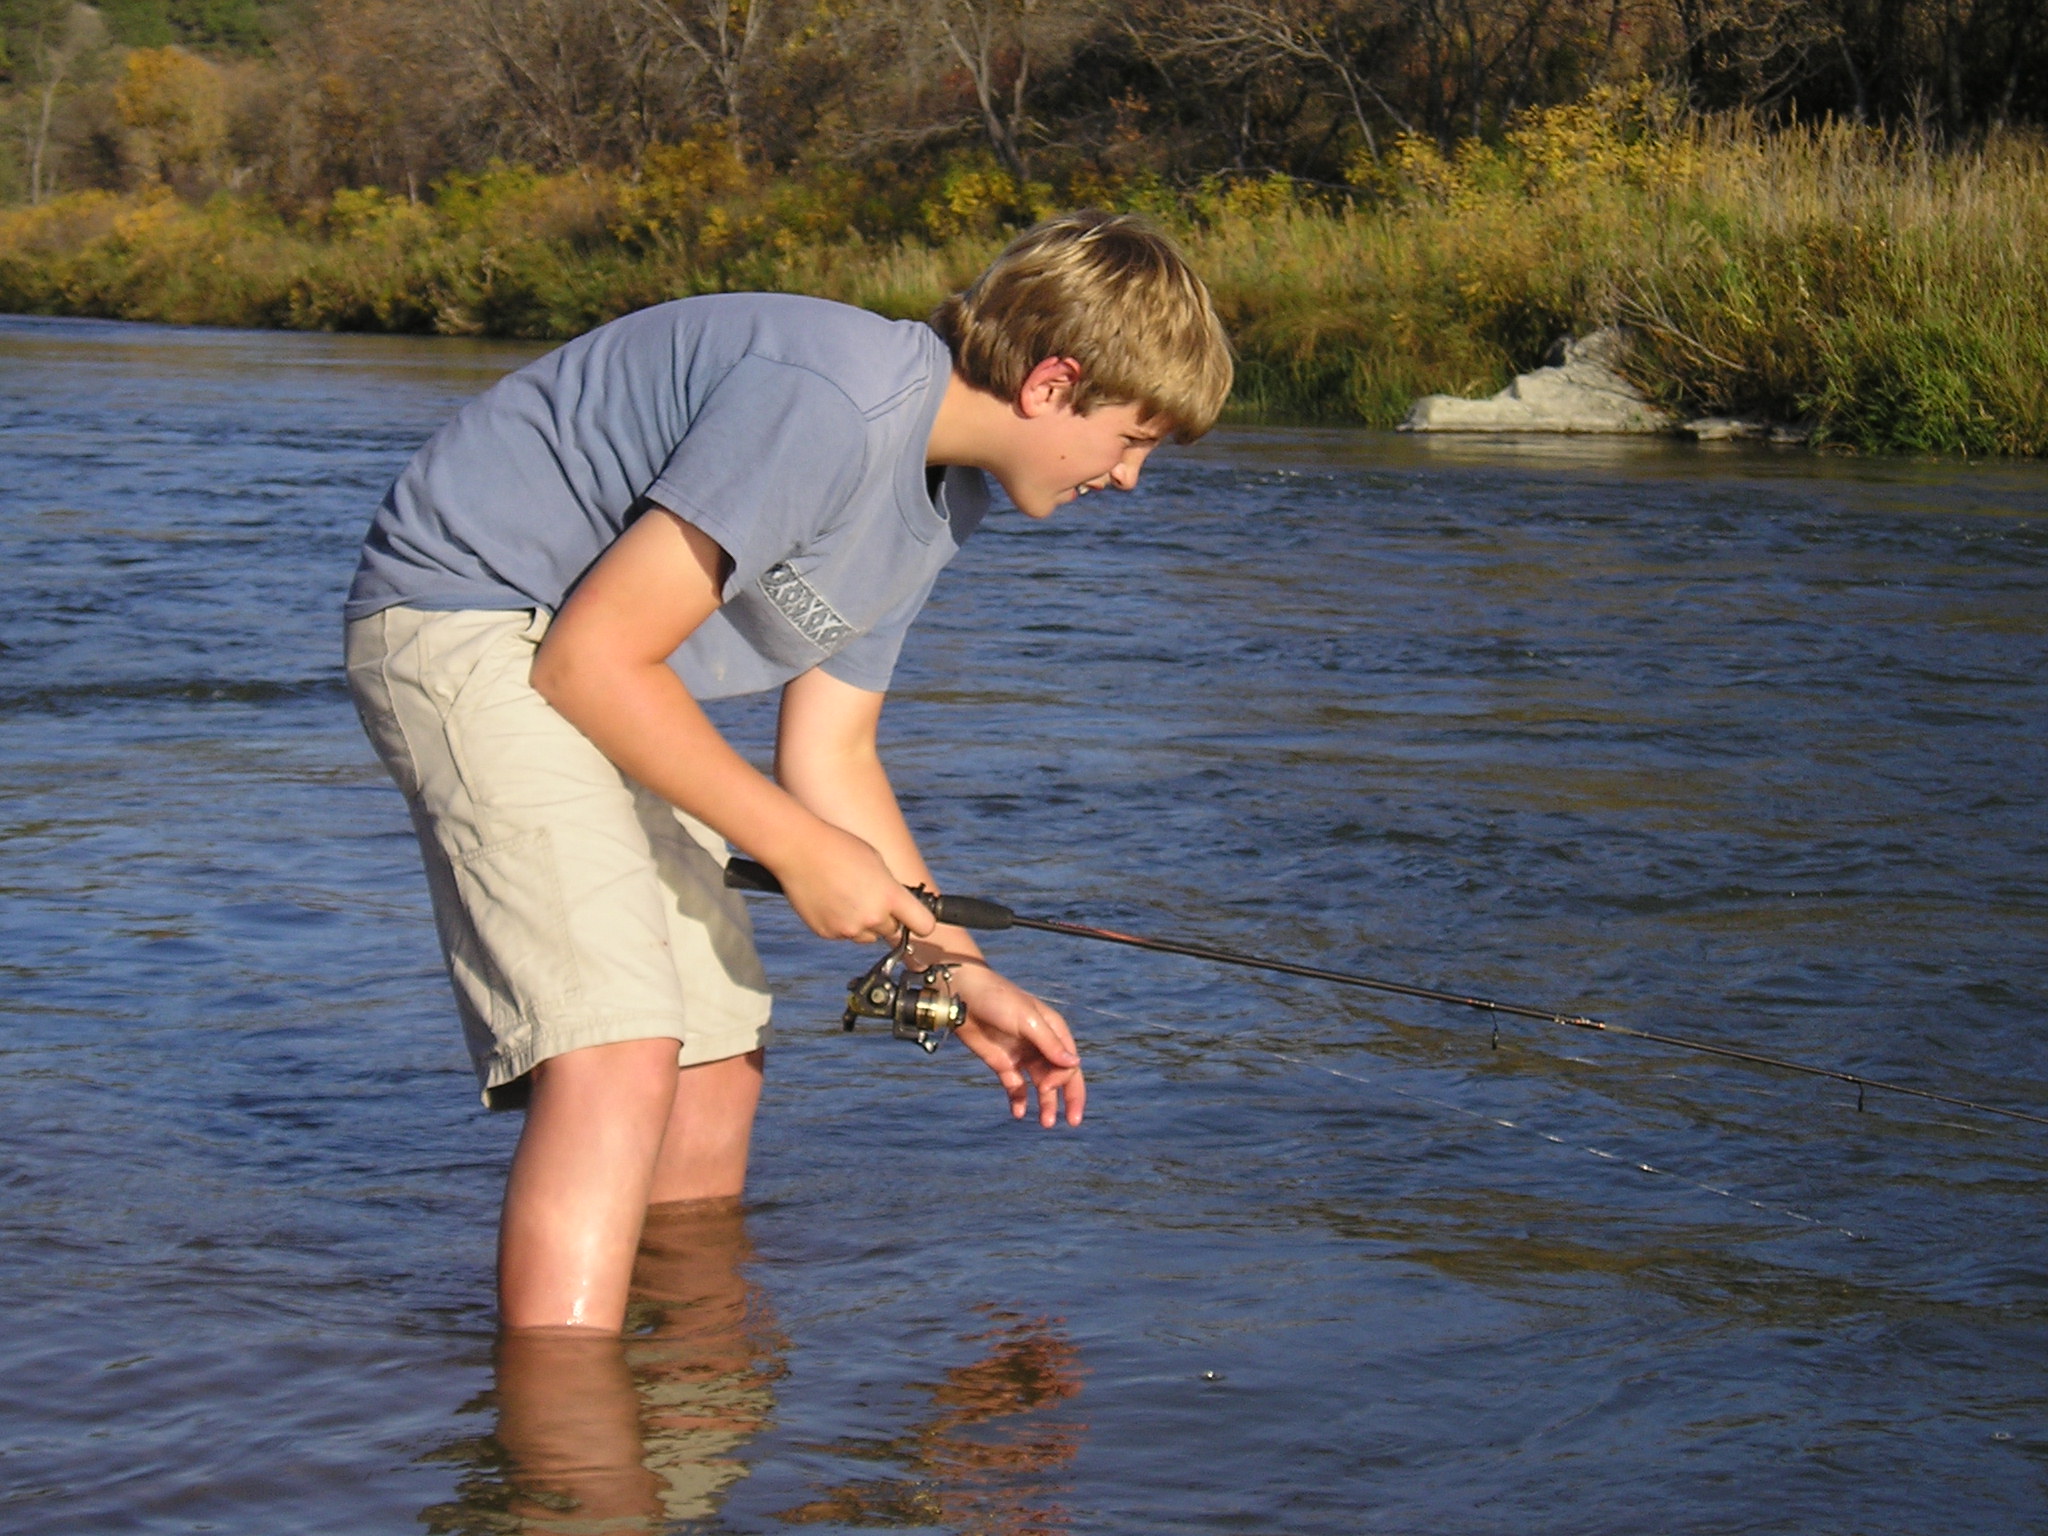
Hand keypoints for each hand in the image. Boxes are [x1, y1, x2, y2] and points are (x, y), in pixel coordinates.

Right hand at [766, 824, 935, 944]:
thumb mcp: (876, 862)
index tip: (917, 921)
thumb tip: (897, 904)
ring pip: (867, 936)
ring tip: (846, 896)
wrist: (798, 850)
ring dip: (863, 924)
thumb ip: (890, 888)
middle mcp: (872, 917)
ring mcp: (849, 928)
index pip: (924, 924)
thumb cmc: (838, 848)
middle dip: (886, 919)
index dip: (922, 923)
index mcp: (890, 896)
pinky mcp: (828, 933)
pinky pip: (844, 934)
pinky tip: (830, 901)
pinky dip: (841, 923)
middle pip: (892, 931)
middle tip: (869, 897)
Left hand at [947, 966, 1084, 1127]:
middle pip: (1061, 1077)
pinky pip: (1016, 1087)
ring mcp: (1022, 1055)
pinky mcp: (1002, 1063)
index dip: (1063, 1080)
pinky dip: (1019, 1101)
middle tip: (1073, 1122)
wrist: (962, 995)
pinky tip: (1019, 1113)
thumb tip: (1074, 1064)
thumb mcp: (1027, 1020)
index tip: (1046, 1086)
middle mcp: (1041, 1045)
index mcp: (1053, 1031)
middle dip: (1068, 1099)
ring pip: (1040, 1086)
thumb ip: (1050, 1044)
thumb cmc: (998, 1000)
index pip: (1069, 1062)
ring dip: (1045, 1104)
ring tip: (1046, 1124)